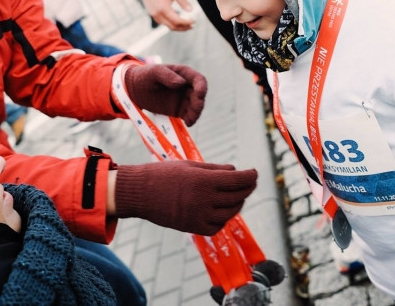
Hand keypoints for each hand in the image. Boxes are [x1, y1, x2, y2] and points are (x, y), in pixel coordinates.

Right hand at [113, 160, 257, 234]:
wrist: (139, 192)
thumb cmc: (164, 174)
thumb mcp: (191, 166)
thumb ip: (216, 170)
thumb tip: (236, 173)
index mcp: (204, 181)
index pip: (238, 180)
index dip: (250, 176)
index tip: (255, 173)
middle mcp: (204, 200)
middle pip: (237, 197)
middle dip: (247, 188)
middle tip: (250, 182)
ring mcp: (199, 216)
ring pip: (230, 213)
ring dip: (238, 204)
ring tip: (238, 195)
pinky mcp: (193, 228)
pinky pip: (217, 226)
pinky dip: (223, 219)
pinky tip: (223, 210)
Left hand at [124, 63, 206, 124]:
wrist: (134, 89)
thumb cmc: (144, 76)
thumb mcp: (153, 72)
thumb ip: (166, 75)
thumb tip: (181, 83)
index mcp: (184, 74)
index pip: (199, 80)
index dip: (202, 87)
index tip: (200, 94)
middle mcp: (187, 87)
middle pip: (199, 95)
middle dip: (199, 103)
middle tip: (194, 111)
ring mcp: (184, 99)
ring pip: (196, 107)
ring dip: (196, 113)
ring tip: (189, 120)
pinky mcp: (179, 111)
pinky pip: (188, 116)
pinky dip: (190, 120)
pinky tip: (187, 123)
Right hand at [141, 0, 194, 30]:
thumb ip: (182, 1)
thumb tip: (190, 10)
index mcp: (163, 8)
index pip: (177, 21)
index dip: (186, 22)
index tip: (193, 21)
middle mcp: (157, 14)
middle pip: (172, 26)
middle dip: (183, 28)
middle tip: (191, 26)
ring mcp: (154, 15)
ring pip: (167, 25)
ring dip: (177, 27)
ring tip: (186, 24)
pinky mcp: (152, 13)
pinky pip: (162, 22)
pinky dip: (171, 24)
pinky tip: (176, 20)